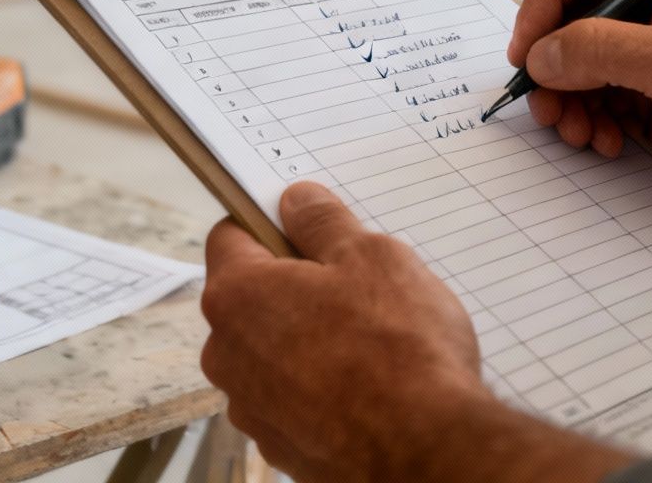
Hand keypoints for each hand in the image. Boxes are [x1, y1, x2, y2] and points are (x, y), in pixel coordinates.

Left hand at [200, 183, 485, 480]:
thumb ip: (323, 222)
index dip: (271, 224)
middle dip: (295, 285)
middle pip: (252, 296)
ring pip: (273, 350)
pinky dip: (319, 386)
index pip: (231, 236)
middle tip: (355, 286)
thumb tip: (296, 202)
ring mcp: (251, 406)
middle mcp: (228, 353)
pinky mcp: (280, 445)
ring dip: (308, 338)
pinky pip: (292, 397)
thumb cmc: (397, 349)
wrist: (423, 449)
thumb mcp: (370, 256)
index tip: (309, 227)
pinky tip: (367, 385)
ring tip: (369, 341)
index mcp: (237, 295)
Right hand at [507, 0, 651, 250]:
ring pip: (567, 57)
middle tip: (544, 101)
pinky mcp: (642, 87)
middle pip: (563, 9)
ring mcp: (643, 42)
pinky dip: (582, 118)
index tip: (529, 48)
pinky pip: (586, 94)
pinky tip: (603, 141)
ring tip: (576, 130)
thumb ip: (597, 51)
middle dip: (549, 59)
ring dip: (562, 97)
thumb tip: (539, 55)